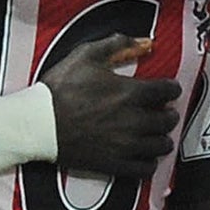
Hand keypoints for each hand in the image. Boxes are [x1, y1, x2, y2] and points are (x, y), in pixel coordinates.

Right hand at [42, 34, 182, 178]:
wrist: (37, 123)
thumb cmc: (60, 89)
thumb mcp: (86, 55)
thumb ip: (117, 45)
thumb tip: (144, 41)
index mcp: (130, 93)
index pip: (169, 91)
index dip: (172, 88)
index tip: (168, 89)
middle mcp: (133, 121)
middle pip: (169, 119)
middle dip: (169, 112)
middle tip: (162, 110)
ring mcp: (125, 145)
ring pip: (162, 145)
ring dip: (162, 137)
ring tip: (155, 132)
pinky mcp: (115, 164)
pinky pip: (146, 168)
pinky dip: (149, 161)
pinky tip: (144, 153)